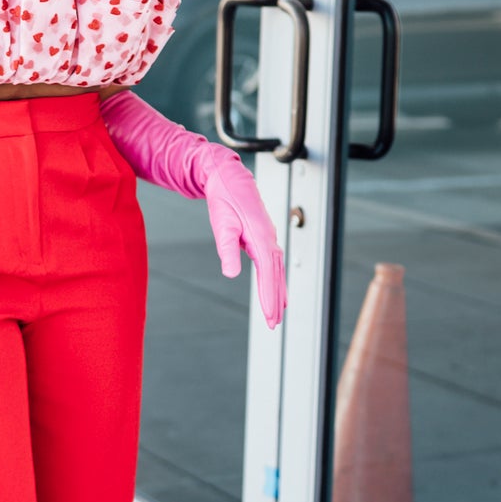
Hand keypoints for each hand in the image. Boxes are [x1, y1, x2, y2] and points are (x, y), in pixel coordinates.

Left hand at [204, 155, 286, 329]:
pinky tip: (276, 290)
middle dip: (275, 301)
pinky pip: (274, 263)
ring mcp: (269, 238)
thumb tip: (231, 274)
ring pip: (277, 271)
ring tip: (278, 314)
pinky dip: (276, 279)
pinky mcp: (264, 237)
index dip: (269, 296)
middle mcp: (269, 239)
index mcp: (260, 237)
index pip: (268, 274)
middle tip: (274, 324)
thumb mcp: (222, 225)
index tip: (270, 316)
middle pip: (276, 276)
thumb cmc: (224, 199)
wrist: (228, 178)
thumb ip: (227, 249)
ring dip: (278, 292)